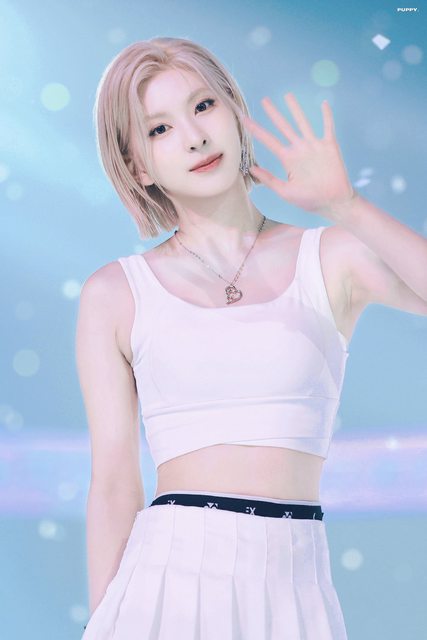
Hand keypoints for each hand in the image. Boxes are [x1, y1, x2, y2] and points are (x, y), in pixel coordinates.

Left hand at [242, 93, 356, 217]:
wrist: (333, 202)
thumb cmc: (310, 200)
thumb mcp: (285, 191)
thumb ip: (269, 179)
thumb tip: (251, 168)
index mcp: (288, 159)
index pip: (269, 141)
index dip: (257, 130)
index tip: (245, 120)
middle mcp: (299, 149)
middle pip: (284, 127)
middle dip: (274, 114)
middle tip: (264, 100)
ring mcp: (314, 146)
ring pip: (303, 122)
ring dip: (295, 109)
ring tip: (287, 95)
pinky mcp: (329, 146)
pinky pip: (327, 127)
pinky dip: (326, 116)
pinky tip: (324, 103)